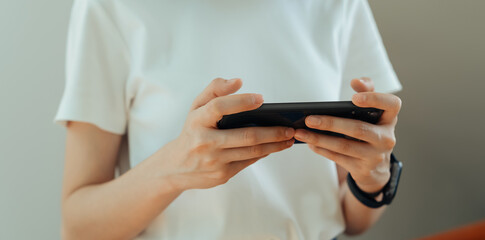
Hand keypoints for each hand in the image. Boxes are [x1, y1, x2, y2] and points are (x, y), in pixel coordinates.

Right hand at [160, 78, 294, 190]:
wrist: (176, 167)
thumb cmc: (192, 131)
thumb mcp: (196, 108)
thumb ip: (215, 89)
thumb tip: (238, 81)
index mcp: (197, 120)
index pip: (219, 107)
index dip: (241, 101)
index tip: (261, 99)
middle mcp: (204, 141)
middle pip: (245, 135)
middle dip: (272, 132)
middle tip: (289, 128)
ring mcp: (214, 160)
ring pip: (251, 152)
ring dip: (274, 145)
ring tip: (289, 138)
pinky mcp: (221, 175)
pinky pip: (248, 162)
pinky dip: (264, 154)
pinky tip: (274, 147)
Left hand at [294, 78, 401, 192]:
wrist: (376, 166)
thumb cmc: (370, 129)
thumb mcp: (372, 112)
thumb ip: (367, 92)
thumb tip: (356, 81)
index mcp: (389, 118)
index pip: (391, 104)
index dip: (374, 99)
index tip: (353, 98)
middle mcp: (386, 138)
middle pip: (358, 129)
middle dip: (331, 123)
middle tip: (309, 119)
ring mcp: (375, 156)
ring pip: (344, 146)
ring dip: (319, 139)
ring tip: (301, 132)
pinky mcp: (363, 169)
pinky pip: (338, 158)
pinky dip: (322, 150)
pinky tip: (309, 143)